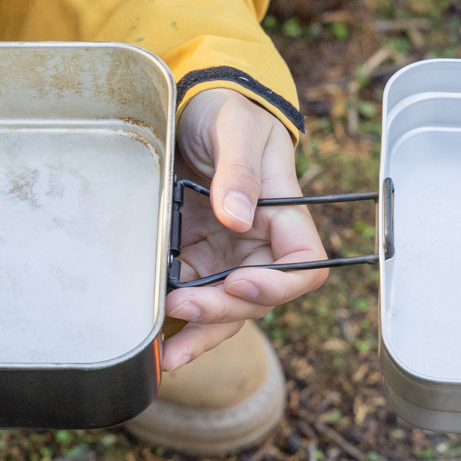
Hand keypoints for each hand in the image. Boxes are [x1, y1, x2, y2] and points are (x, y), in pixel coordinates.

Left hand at [164, 89, 327, 370]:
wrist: (192, 106)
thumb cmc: (228, 112)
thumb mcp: (235, 129)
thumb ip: (238, 171)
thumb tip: (237, 218)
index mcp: (283, 215)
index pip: (303, 266)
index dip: (279, 284)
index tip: (240, 281)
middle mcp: (259, 244)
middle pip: (258, 297)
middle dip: (223, 310)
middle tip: (181, 304)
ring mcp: (226, 255)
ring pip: (225, 310)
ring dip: (200, 334)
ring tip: (168, 354)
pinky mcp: (194, 258)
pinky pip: (192, 299)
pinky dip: (178, 323)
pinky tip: (157, 341)